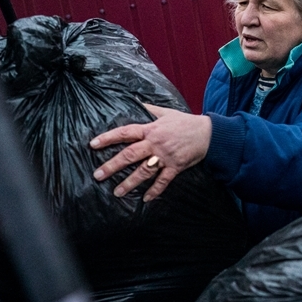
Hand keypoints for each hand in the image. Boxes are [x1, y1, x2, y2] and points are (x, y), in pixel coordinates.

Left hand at [90, 104, 211, 201]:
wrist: (208, 133)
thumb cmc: (186, 122)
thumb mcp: (166, 112)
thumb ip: (149, 109)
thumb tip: (134, 102)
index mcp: (151, 129)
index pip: (125, 133)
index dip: (108, 138)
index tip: (93, 144)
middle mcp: (155, 143)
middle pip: (130, 155)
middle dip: (112, 165)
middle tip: (98, 175)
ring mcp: (165, 156)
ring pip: (144, 171)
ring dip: (130, 182)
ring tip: (117, 192)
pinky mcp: (176, 166)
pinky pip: (163, 180)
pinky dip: (155, 190)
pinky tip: (145, 199)